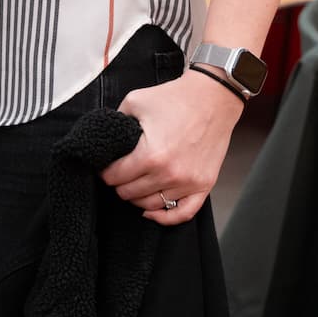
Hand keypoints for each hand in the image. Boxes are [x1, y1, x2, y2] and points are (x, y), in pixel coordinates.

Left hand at [102, 71, 245, 225]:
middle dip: (119, 184)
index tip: (104, 167)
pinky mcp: (204, 185)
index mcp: (150, 155)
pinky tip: (152, 212)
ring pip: (151, 205)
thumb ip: (116, 122)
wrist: (212, 98)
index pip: (115, 177)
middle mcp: (169, 173)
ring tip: (134, 185)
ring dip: (138, 198)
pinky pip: (183, 213)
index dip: (105, 172)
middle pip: (130, 194)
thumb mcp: (135, 101)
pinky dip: (166, 218)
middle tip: (119, 174)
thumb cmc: (175, 98)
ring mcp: (188, 182)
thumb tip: (106, 141)